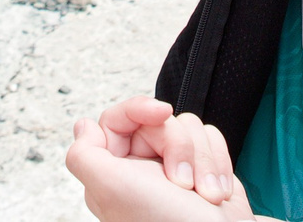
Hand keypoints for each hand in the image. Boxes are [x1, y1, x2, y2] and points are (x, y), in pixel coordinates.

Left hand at [90, 97, 239, 200]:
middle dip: (179, 145)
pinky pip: (211, 139)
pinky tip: (217, 192)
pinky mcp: (204, 169)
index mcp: (112, 172)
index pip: (116, 119)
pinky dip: (219, 164)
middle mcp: (141, 169)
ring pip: (188, 127)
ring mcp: (174, 169)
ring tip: (203, 193)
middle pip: (158, 121)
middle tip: (181, 180)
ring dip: (203, 160)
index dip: (139, 109)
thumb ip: (83, 156)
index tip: (159, 114)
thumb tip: (84, 127)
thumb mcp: (111, 189)